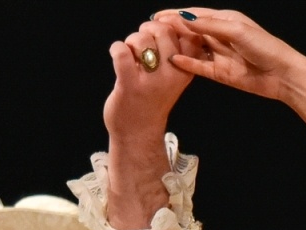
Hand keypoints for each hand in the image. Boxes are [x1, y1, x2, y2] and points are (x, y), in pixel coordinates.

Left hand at [103, 18, 200, 140]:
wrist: (138, 132)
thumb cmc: (154, 99)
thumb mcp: (175, 76)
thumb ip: (176, 51)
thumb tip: (165, 21)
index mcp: (185, 70)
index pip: (188, 35)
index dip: (172, 26)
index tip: (159, 35)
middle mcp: (172, 75)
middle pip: (163, 31)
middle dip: (148, 31)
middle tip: (142, 45)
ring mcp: (151, 82)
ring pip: (142, 39)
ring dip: (131, 42)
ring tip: (131, 56)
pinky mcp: (130, 86)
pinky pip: (121, 52)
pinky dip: (116, 48)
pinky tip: (117, 56)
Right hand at [156, 9, 302, 100]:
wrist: (282, 75)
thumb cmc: (265, 47)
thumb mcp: (236, 30)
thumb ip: (208, 25)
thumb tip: (183, 18)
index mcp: (225, 20)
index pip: (195, 15)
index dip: (176, 14)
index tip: (157, 16)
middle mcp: (221, 36)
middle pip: (191, 31)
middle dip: (172, 30)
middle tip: (151, 31)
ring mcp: (220, 55)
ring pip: (193, 49)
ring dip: (177, 47)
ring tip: (157, 46)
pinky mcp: (220, 73)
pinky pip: (199, 67)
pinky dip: (186, 64)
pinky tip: (172, 61)